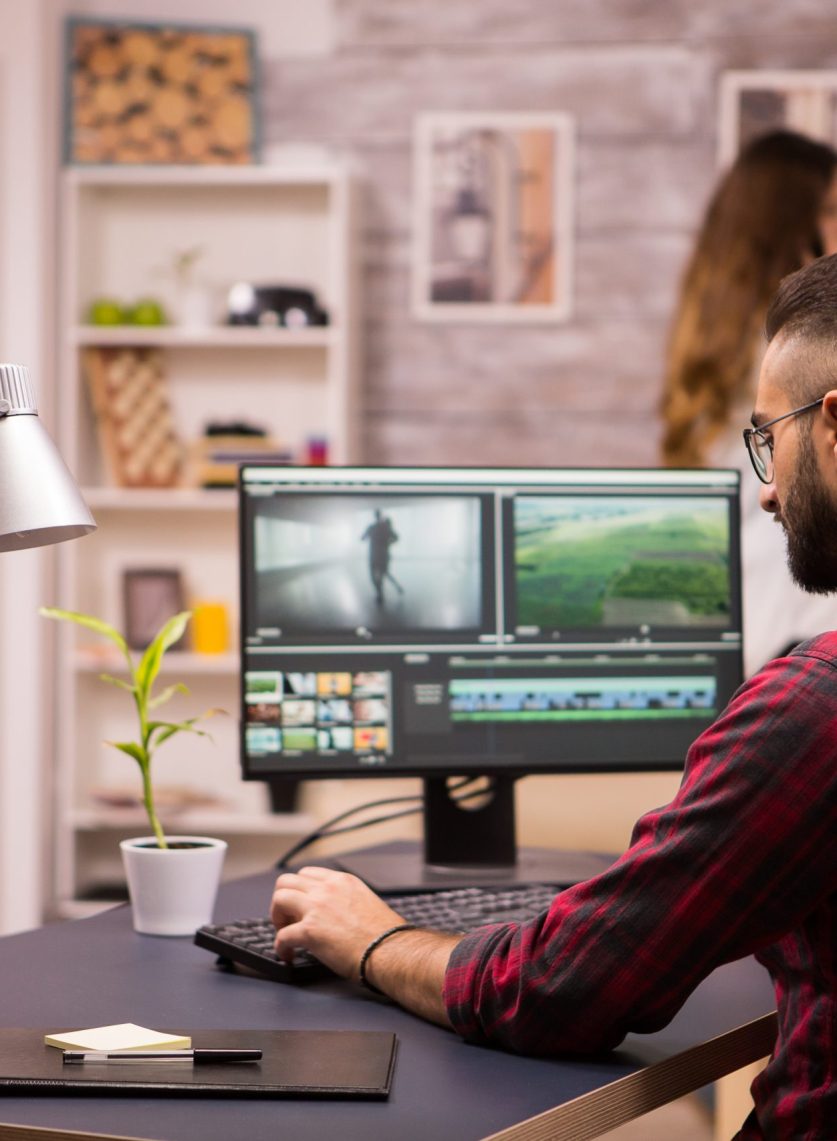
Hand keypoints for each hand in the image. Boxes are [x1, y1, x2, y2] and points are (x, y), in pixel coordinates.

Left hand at [270, 866, 405, 978]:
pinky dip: (281, 947)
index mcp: (343, 881)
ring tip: (283, 933)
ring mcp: (317, 907)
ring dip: (277, 917)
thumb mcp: (366, 902)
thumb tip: (337, 914)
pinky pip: (282, 935)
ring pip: (279, 898)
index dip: (299, 890)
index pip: (308, 874)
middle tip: (287, 919)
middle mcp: (327, 889)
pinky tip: (288, 955)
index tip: (299, 905)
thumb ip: (347, 901)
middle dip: (283, 900)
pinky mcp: (309, 930)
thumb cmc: (385, 934)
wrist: (390, 950)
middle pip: (287, 881)